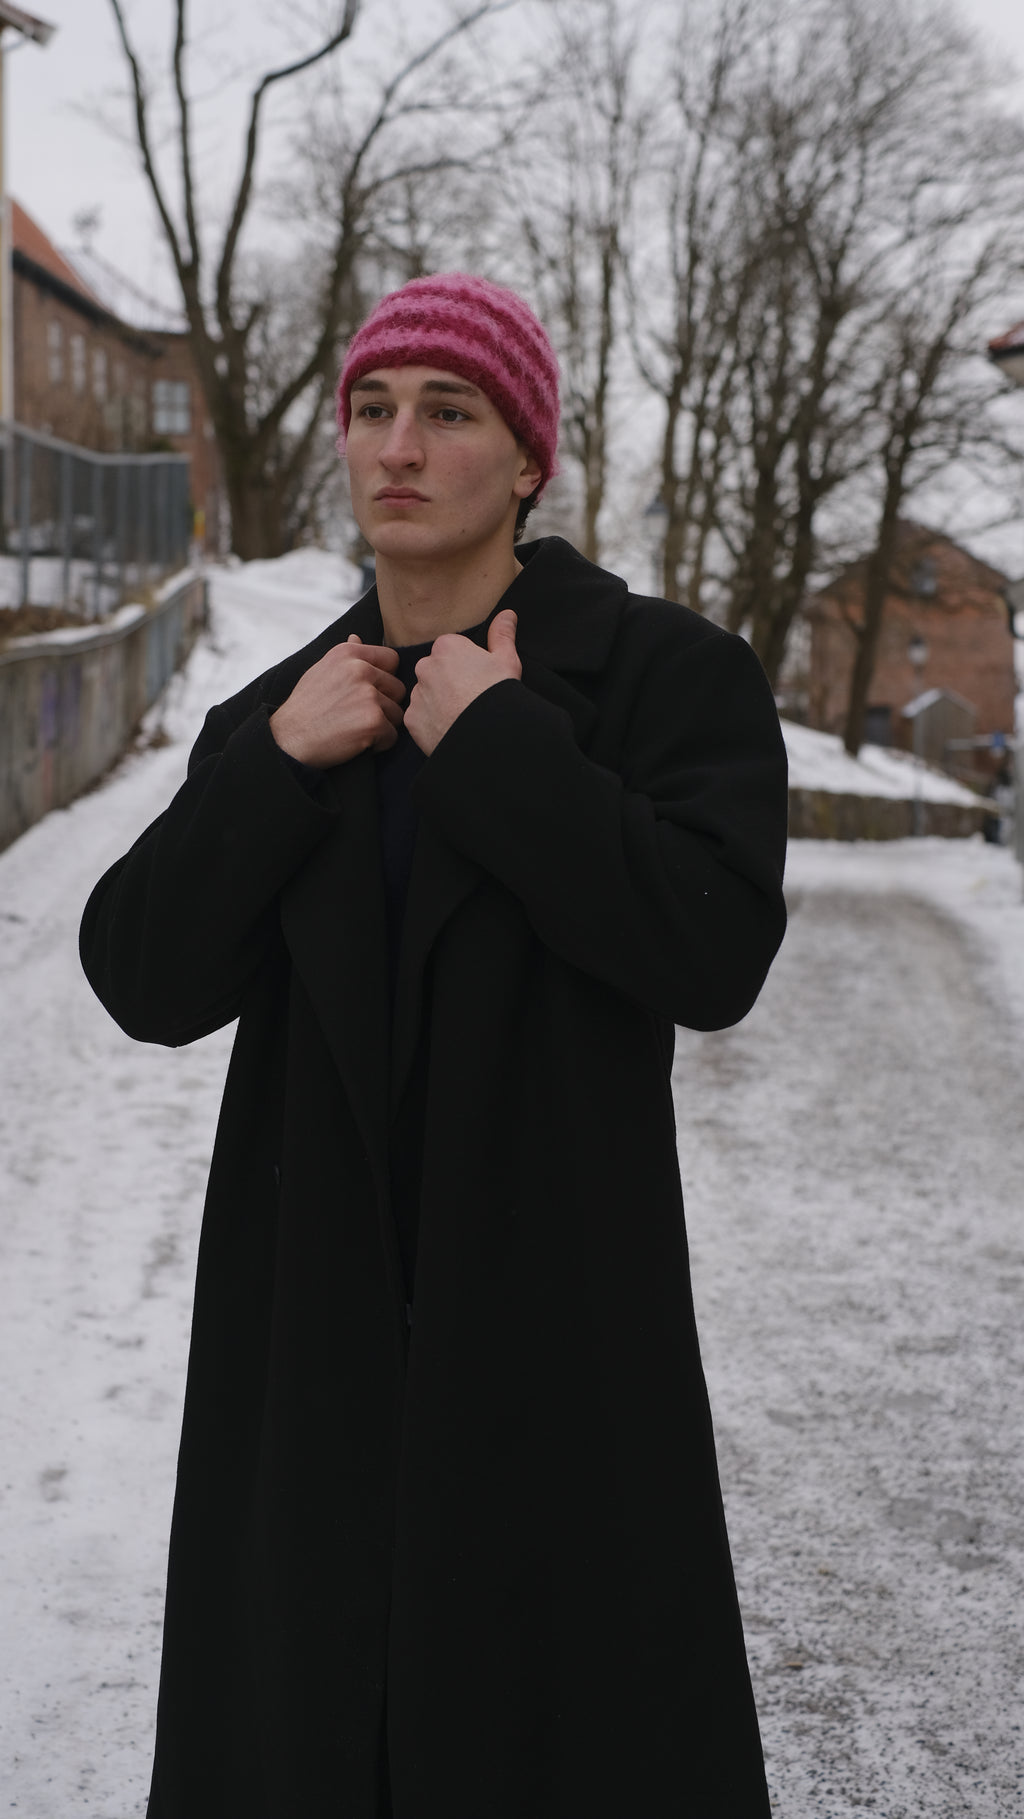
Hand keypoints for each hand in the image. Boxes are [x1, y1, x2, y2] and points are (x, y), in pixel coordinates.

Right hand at [270, 634, 405, 765]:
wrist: (288, 739)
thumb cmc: (305, 708)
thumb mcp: (320, 671)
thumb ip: (345, 656)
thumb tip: (357, 637)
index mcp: (348, 653)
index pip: (391, 659)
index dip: (384, 679)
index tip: (366, 693)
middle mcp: (360, 669)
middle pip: (398, 688)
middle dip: (385, 705)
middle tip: (357, 716)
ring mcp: (368, 695)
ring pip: (397, 714)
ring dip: (382, 726)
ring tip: (354, 729)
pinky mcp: (373, 720)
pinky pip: (392, 736)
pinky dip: (378, 744)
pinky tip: (355, 742)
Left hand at [404, 610, 520, 756]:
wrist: (487, 733)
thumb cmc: (498, 693)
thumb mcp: (506, 660)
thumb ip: (502, 634)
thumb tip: (507, 614)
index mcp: (446, 647)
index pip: (451, 651)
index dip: (466, 665)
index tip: (476, 679)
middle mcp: (425, 666)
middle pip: (435, 671)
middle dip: (448, 682)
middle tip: (468, 698)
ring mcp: (416, 693)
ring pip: (426, 694)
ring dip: (438, 702)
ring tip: (460, 715)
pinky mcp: (412, 719)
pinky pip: (420, 717)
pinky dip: (431, 722)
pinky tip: (449, 728)